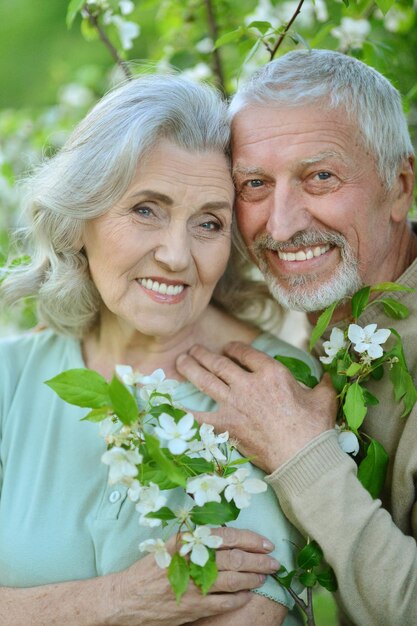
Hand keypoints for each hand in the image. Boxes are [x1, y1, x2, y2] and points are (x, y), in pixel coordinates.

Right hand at [107, 527, 279, 625]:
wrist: (126, 598)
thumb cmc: (149, 570)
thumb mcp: (170, 546)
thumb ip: (195, 541)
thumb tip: (225, 538)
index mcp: (187, 540)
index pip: (227, 535)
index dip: (250, 539)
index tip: (265, 542)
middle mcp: (191, 559)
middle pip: (235, 557)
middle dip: (259, 559)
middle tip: (274, 561)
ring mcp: (193, 584)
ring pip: (234, 579)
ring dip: (253, 577)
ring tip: (265, 576)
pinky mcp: (193, 605)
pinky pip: (224, 602)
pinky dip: (239, 598)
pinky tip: (248, 595)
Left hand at [176, 341, 336, 472]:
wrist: (302, 458)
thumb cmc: (314, 428)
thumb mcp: (324, 399)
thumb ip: (322, 382)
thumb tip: (328, 373)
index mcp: (271, 373)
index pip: (245, 353)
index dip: (233, 348)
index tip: (228, 349)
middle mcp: (248, 384)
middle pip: (220, 363)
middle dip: (205, 354)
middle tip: (195, 350)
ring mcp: (233, 404)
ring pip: (206, 380)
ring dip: (191, 368)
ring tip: (182, 360)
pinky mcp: (225, 425)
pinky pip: (198, 416)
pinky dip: (182, 410)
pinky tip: (168, 405)